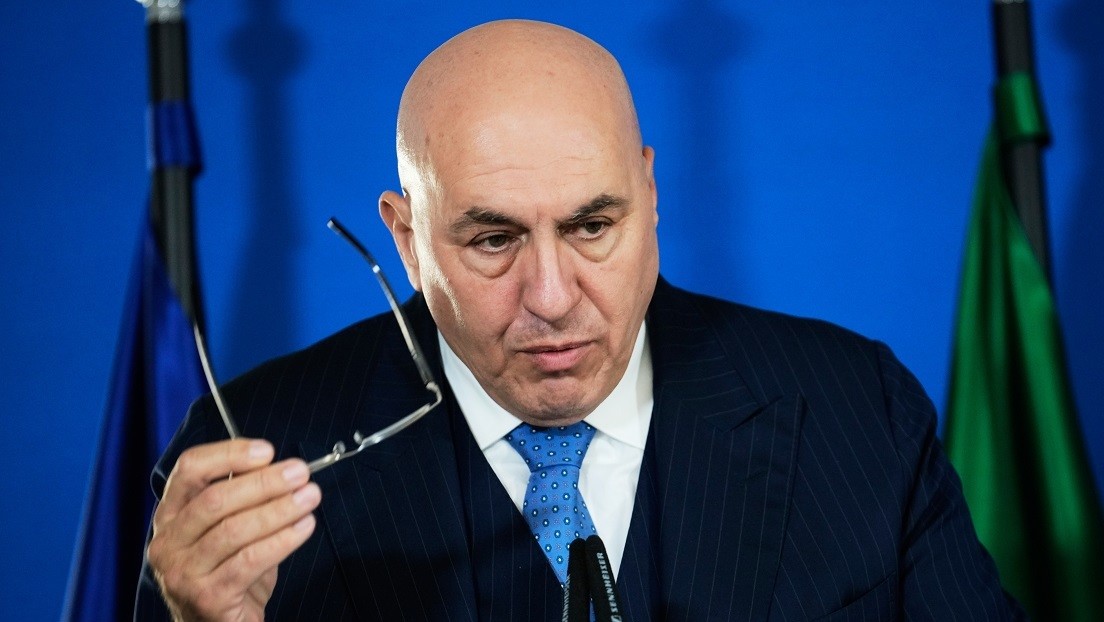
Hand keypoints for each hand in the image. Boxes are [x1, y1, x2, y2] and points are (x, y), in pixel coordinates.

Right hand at [147, 439, 320, 621]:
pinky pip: (249, 561)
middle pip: (215, 499)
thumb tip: (281, 469)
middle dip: (264, 482)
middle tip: (300, 473)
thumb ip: (244, 499)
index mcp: (170, 516)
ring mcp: (182, 572)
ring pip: (233, 530)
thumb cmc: (229, 573)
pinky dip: (282, 540)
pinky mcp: (206, 597)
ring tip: (310, 497)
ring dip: (279, 509)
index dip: (229, 454)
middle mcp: (168, 542)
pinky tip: (304, 527)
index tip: (267, 450)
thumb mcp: (229, 530)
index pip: (190, 469)